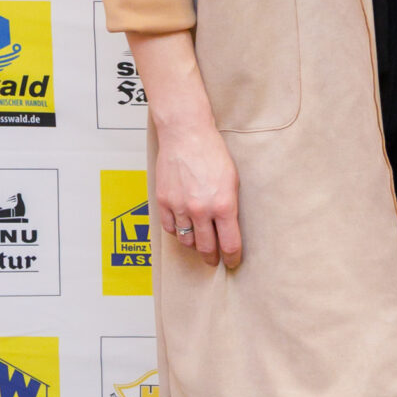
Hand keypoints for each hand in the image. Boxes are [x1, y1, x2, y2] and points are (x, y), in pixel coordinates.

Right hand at [154, 116, 241, 268]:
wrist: (186, 134)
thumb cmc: (212, 153)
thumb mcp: (233, 181)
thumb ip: (230, 207)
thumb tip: (229, 228)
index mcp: (224, 205)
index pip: (230, 244)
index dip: (232, 258)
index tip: (232, 262)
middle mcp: (201, 209)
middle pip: (206, 248)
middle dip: (212, 257)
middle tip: (215, 260)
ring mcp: (180, 206)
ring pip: (186, 240)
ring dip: (194, 245)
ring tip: (200, 243)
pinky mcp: (164, 201)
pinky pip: (170, 228)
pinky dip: (177, 231)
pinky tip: (184, 228)